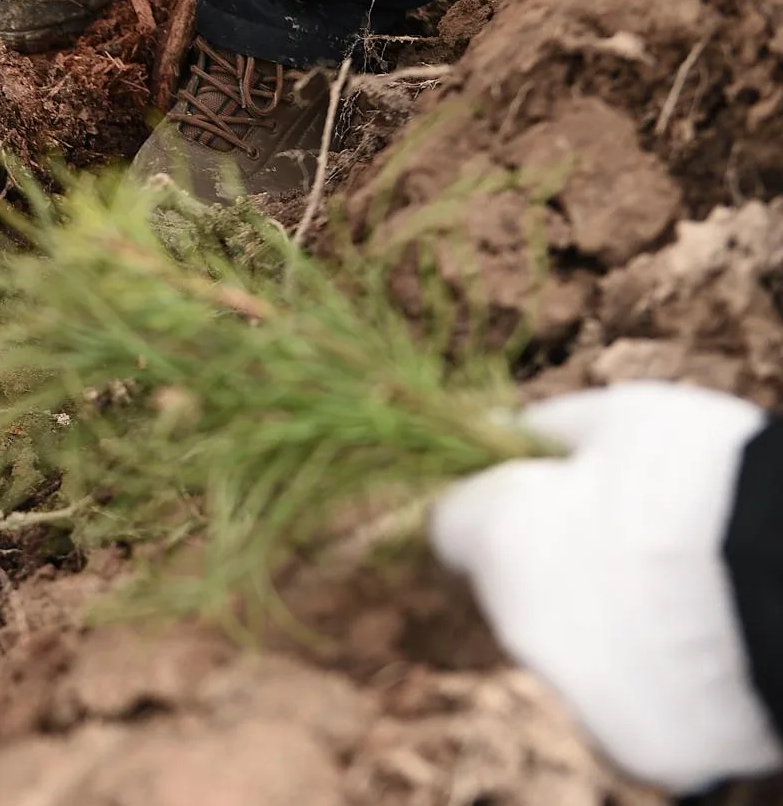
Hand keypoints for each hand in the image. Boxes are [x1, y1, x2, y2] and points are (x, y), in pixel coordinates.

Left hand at [430, 381, 782, 792]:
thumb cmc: (709, 482)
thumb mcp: (620, 418)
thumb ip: (548, 432)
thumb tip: (509, 429)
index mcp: (500, 541)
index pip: (454, 525)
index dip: (502, 505)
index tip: (547, 495)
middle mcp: (520, 626)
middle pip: (516, 592)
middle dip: (559, 570)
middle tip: (640, 546)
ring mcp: (577, 694)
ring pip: (575, 654)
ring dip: (610, 630)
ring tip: (690, 599)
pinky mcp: (638, 746)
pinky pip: (633, 706)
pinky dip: (659, 683)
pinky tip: (707, 649)